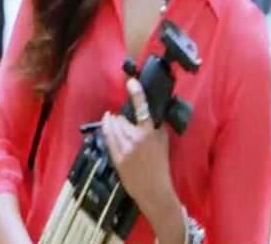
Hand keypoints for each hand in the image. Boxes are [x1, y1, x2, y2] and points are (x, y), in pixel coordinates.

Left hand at [102, 78, 183, 241]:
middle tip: (124, 119)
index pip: (143, 108)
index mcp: (150, 133)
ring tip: (114, 121)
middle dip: (122, 117)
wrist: (153, 190)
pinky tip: (107, 126)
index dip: (136, 92)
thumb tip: (150, 111)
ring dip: (113, 122)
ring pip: (112, 126)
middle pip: (122, 118)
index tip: (130, 80)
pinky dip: (107, 129)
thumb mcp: (163, 142)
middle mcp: (136, 139)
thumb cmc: (160, 165)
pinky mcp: (116, 157)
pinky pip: (107, 137)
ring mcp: (124, 148)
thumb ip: (156, 126)